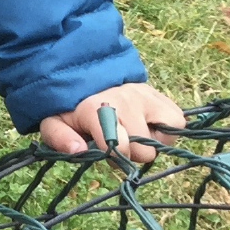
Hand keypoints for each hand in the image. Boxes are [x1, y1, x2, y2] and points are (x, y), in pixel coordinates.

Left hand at [38, 82, 184, 164]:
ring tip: (132, 131)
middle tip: (116, 139)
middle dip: (130, 151)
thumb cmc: (70, 105)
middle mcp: (126, 101)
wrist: (85, 72)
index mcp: (97, 109)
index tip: (104, 151)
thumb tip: (78, 151)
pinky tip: (147, 124)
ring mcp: (146, 96)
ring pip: (166, 135)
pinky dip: (166, 127)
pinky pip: (177, 121)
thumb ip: (60, 138)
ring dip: (152, 139)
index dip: (115, 158)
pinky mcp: (160, 95)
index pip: (120, 147)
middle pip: (145, 151)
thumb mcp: (53, 121)